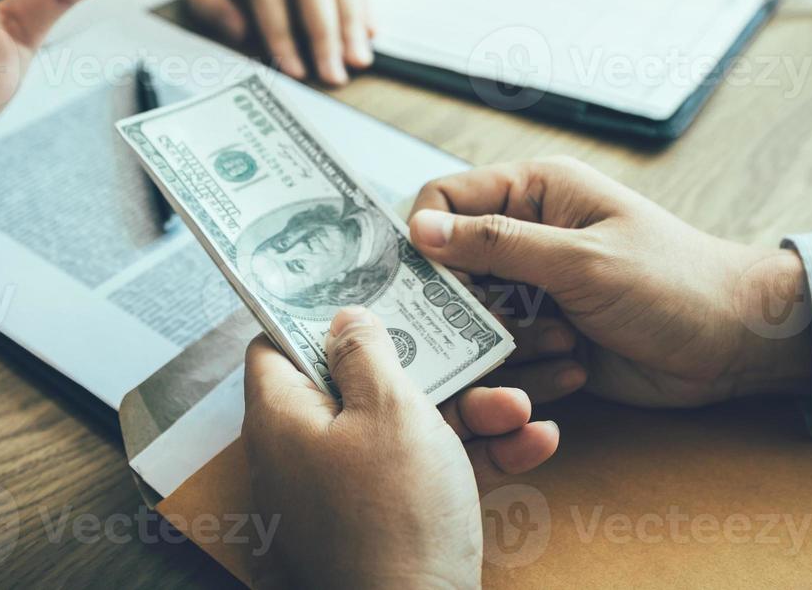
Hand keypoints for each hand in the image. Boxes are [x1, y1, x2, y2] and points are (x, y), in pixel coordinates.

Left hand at [242, 306, 558, 588]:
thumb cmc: (395, 516)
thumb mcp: (389, 410)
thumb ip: (368, 351)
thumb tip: (345, 316)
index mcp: (283, 416)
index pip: (277, 343)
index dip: (318, 311)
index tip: (366, 289)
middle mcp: (305, 451)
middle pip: (359, 381)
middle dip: (430, 365)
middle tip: (475, 343)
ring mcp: (345, 491)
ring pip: (406, 427)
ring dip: (470, 411)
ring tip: (520, 404)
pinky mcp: (386, 523)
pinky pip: (426, 473)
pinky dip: (473, 457)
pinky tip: (533, 442)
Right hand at [407, 157, 811, 408]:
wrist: (737, 344)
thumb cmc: (674, 282)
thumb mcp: (582, 259)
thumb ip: (498, 244)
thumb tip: (420, 229)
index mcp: (534, 192)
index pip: (444, 199)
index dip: (426, 238)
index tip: (428, 282)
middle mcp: (527, 235)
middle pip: (450, 267)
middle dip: (467, 307)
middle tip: (498, 330)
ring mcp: (536, 288)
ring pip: (473, 320)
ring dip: (506, 344)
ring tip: (563, 346)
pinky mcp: (546, 335)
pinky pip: (504, 357)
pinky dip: (528, 372)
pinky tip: (575, 369)